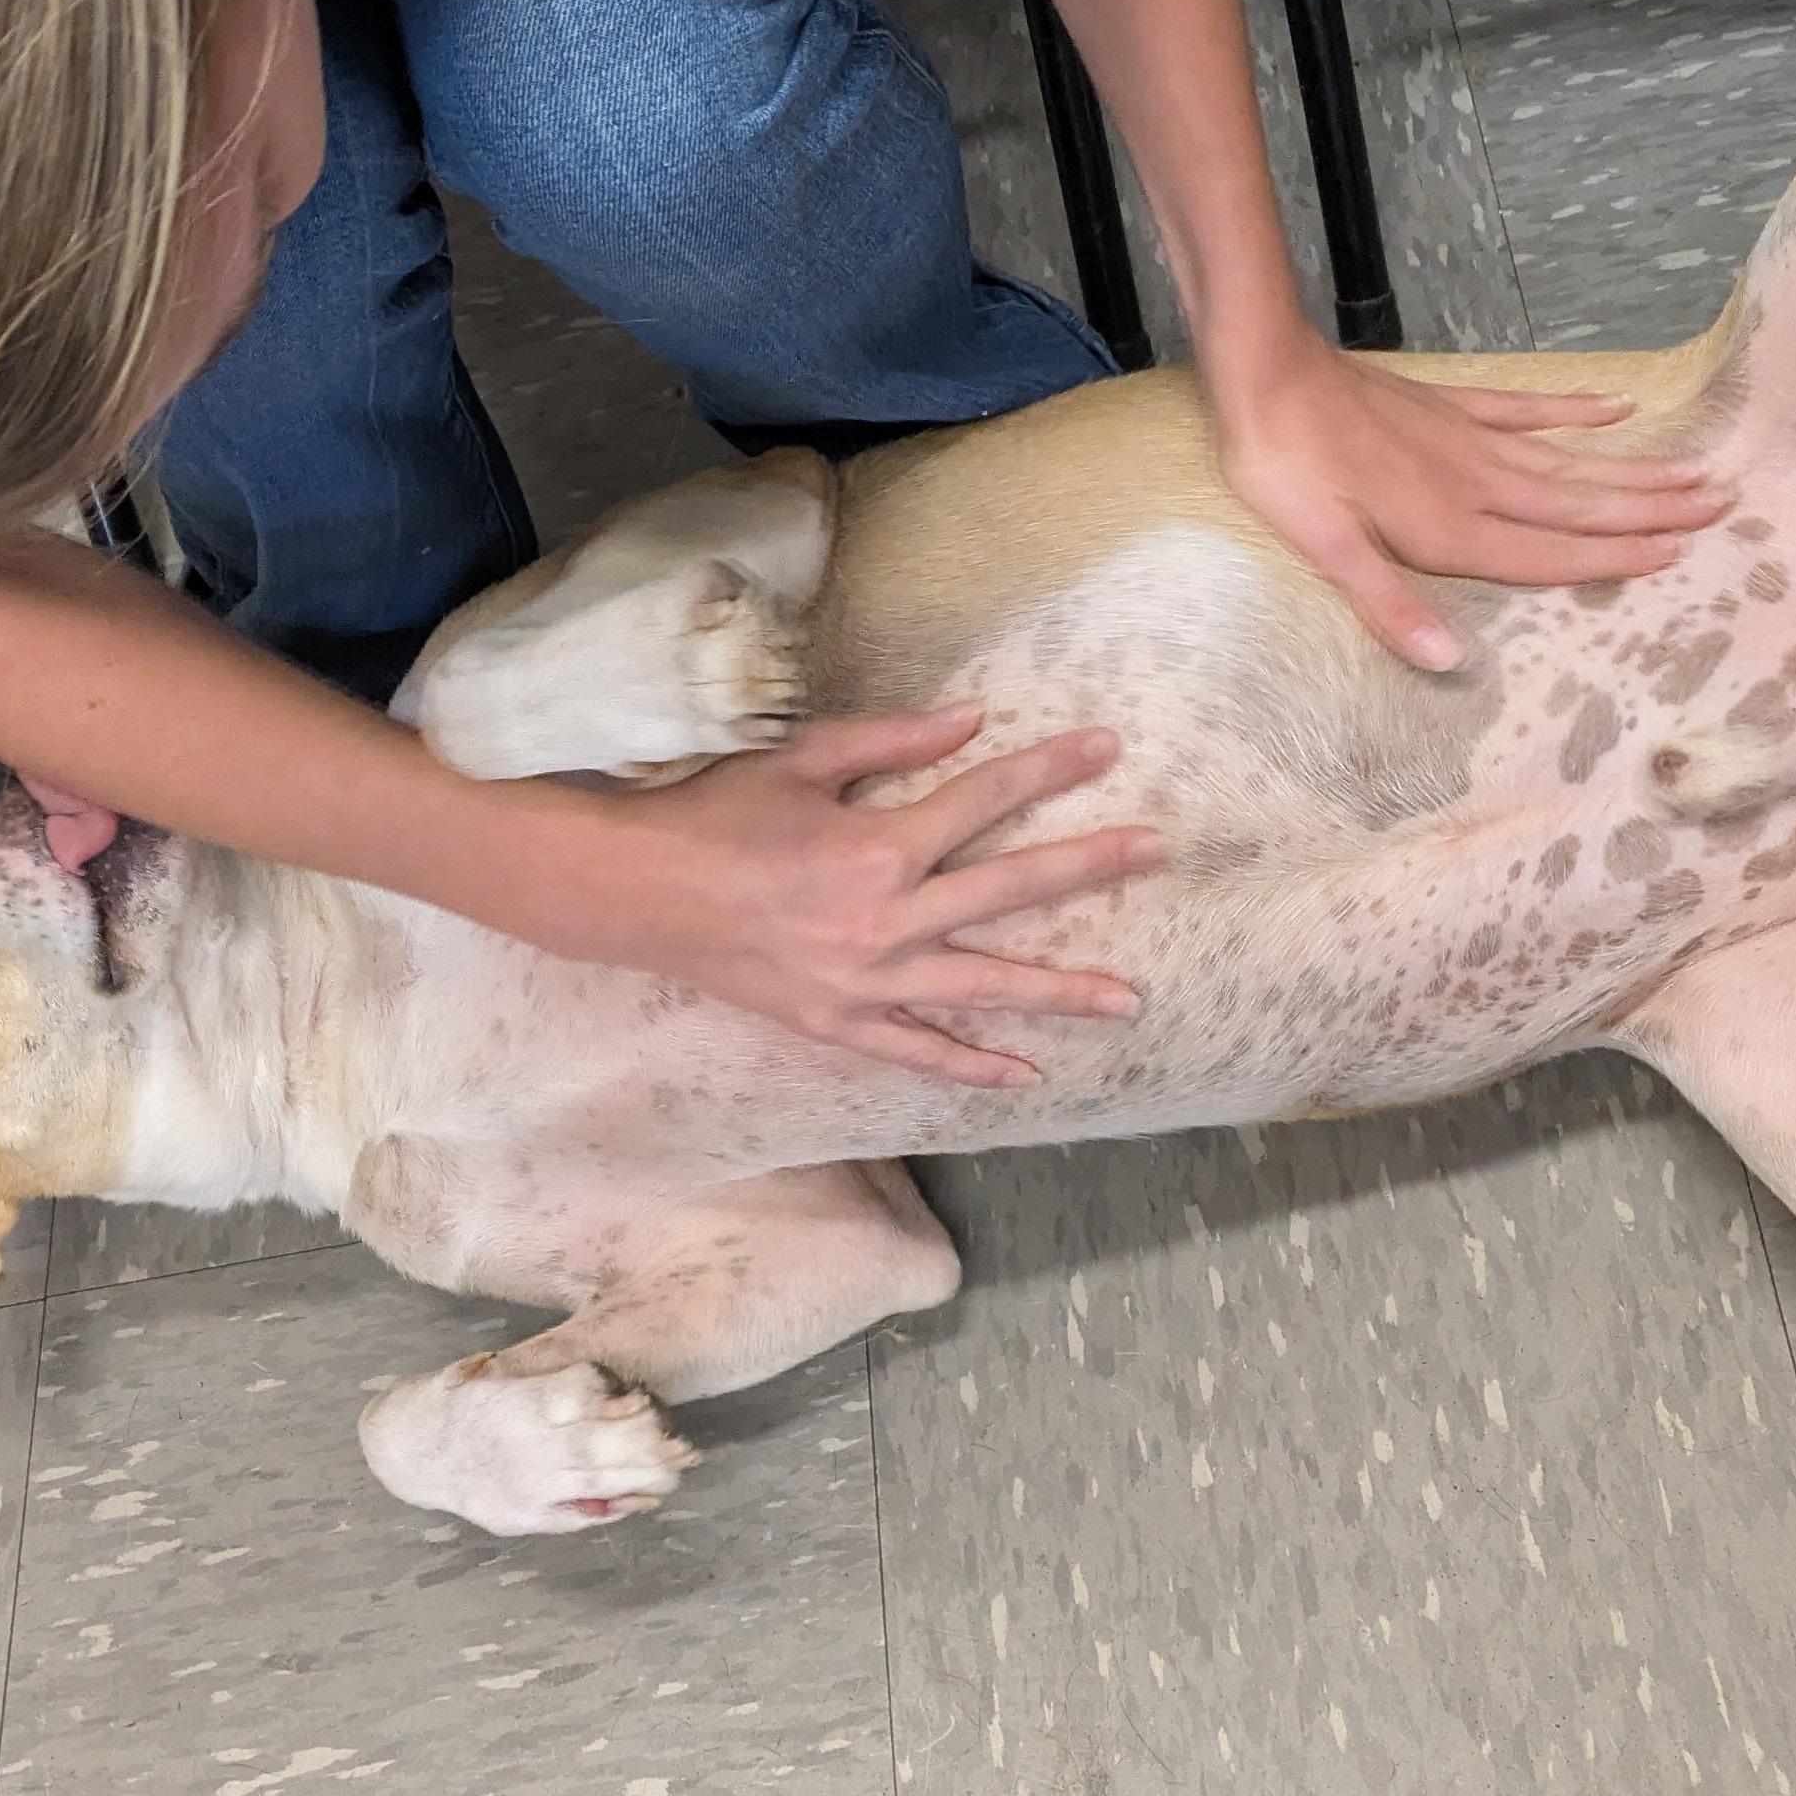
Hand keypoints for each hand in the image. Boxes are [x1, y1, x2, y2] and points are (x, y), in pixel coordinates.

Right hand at [554, 708, 1157, 1085]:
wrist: (639, 894)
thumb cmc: (717, 814)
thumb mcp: (803, 758)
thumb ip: (894, 740)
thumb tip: (974, 720)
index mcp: (878, 843)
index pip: (986, 798)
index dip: (1050, 769)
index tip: (1108, 745)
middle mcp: (885, 917)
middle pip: (1009, 888)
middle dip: (1089, 866)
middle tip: (1156, 851)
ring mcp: (866, 980)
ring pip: (982, 986)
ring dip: (1058, 990)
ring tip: (1126, 1000)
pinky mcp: (838, 1022)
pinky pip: (917, 1051)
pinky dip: (969, 1065)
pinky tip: (1021, 1074)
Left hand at [1209, 331, 1726, 667]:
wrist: (1265, 371)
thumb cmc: (1285, 467)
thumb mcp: (1326, 548)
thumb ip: (1390, 605)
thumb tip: (1449, 663)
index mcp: (1449, 527)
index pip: (1548, 551)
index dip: (1612, 556)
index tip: (1679, 554)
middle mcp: (1475, 482)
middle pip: (1577, 503)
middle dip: (1649, 510)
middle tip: (1722, 504)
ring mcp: (1466, 438)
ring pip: (1566, 460)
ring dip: (1628, 469)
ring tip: (1691, 471)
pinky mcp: (1447, 404)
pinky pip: (1525, 409)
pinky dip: (1573, 409)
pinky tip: (1615, 406)